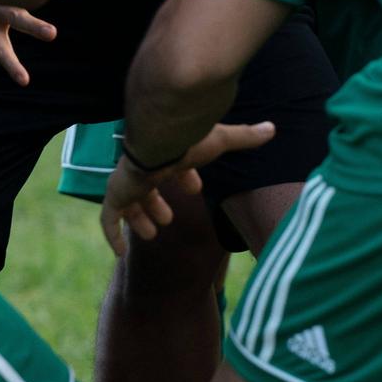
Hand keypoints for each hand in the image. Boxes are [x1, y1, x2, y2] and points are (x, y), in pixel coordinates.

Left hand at [99, 120, 276, 255]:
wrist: (159, 138)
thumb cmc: (190, 139)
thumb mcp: (221, 141)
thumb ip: (244, 137)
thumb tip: (272, 128)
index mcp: (165, 151)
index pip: (172, 163)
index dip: (184, 177)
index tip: (195, 189)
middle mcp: (144, 164)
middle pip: (145, 185)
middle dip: (155, 202)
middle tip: (167, 219)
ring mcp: (127, 179)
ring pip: (127, 202)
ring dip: (140, 218)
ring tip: (152, 234)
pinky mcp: (117, 193)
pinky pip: (108, 218)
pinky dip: (113, 234)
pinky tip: (119, 253)